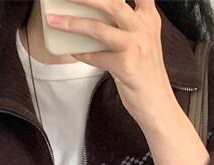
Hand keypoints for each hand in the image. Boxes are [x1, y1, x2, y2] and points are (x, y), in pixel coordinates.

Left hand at [45, 0, 178, 129]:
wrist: (158, 105)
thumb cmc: (146, 74)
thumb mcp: (143, 42)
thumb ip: (125, 26)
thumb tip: (92, 16)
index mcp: (149, 19)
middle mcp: (144, 29)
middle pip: (112, 3)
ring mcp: (136, 47)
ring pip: (98, 28)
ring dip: (72, 23)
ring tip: (54, 20)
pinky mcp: (127, 67)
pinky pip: (96, 57)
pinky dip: (80, 54)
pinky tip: (69, 50)